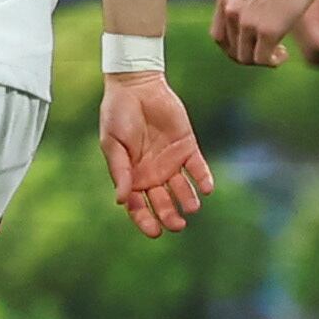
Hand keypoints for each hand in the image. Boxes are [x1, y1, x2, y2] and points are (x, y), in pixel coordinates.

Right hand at [97, 73, 214, 238]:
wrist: (136, 86)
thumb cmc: (117, 114)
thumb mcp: (112, 144)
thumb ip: (120, 171)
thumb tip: (121, 200)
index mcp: (132, 177)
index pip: (139, 207)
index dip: (146, 221)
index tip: (155, 232)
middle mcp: (152, 174)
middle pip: (163, 203)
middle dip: (170, 216)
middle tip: (178, 225)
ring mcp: (171, 161)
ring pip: (182, 190)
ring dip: (187, 200)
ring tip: (192, 207)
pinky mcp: (187, 147)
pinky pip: (198, 168)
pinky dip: (203, 179)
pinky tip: (206, 188)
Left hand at [211, 0, 318, 66]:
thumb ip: (244, 2)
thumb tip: (250, 22)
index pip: (218, 36)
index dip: (233, 48)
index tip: (250, 47)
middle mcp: (231, 11)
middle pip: (232, 50)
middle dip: (250, 55)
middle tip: (268, 51)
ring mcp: (247, 22)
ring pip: (246, 58)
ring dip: (262, 60)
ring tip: (278, 53)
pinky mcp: (267, 31)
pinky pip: (263, 59)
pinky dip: (272, 62)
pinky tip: (283, 54)